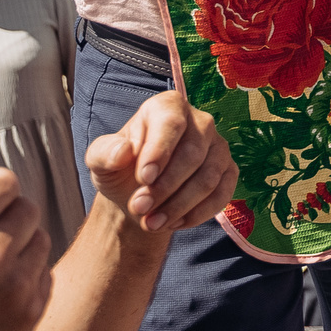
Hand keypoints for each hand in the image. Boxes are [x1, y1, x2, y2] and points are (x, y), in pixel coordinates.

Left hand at [87, 92, 237, 232]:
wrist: (141, 193)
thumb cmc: (121, 169)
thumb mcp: (101, 160)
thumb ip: (105, 153)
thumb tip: (123, 151)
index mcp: (168, 107)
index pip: (171, 124)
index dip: (160, 152)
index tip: (144, 179)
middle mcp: (200, 122)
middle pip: (193, 154)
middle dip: (165, 187)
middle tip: (139, 208)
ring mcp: (218, 147)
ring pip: (208, 178)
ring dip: (179, 206)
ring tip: (152, 223)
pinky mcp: (229, 171)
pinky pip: (222, 194)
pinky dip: (197, 214)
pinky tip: (174, 223)